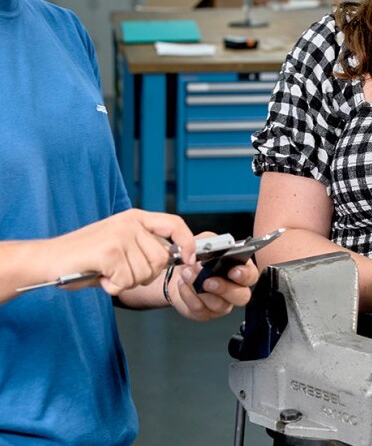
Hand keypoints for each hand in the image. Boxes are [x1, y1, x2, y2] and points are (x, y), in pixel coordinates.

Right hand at [53, 208, 195, 294]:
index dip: (188, 242)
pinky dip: (112, 286)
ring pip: (144, 273)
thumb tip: (174, 257)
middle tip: (120, 273)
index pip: (174, 224)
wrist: (47, 259)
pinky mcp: (110, 251)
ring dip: (126, 282)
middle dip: (144, 275)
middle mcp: (130, 223)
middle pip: (160, 259)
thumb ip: (144, 246)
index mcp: (135, 218)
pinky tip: (99, 277)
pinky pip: (125, 281)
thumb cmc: (84, 257)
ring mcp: (120, 235)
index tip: (190, 259)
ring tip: (107, 273)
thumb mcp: (120, 243)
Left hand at [168, 232, 258, 320]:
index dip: (245, 275)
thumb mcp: (204, 241)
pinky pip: (200, 309)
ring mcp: (222, 303)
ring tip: (188, 275)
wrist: (179, 272)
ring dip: (200, 290)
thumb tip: (213, 248)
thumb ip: (211, 241)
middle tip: (208, 280)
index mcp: (239, 269)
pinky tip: (183, 284)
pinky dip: (188, 295)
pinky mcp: (206, 313)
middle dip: (224, 288)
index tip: (233, 271)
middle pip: (241, 296)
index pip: (251, 276)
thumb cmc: (197, 258)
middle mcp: (234, 288)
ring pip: (219, 305)